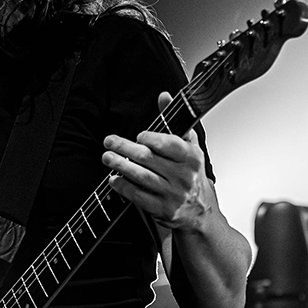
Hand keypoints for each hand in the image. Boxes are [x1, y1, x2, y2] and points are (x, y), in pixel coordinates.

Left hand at [102, 92, 211, 230]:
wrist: (200, 211)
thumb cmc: (191, 174)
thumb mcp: (189, 146)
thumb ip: (175, 121)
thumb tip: (164, 96)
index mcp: (191, 157)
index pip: (170, 144)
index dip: (151, 138)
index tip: (138, 136)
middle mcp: (184, 176)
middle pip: (150, 159)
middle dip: (126, 149)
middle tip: (109, 142)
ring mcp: (173, 194)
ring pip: (142, 177)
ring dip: (121, 166)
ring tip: (107, 158)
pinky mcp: (163, 209)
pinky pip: (139, 196)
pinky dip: (124, 187)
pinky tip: (114, 180)